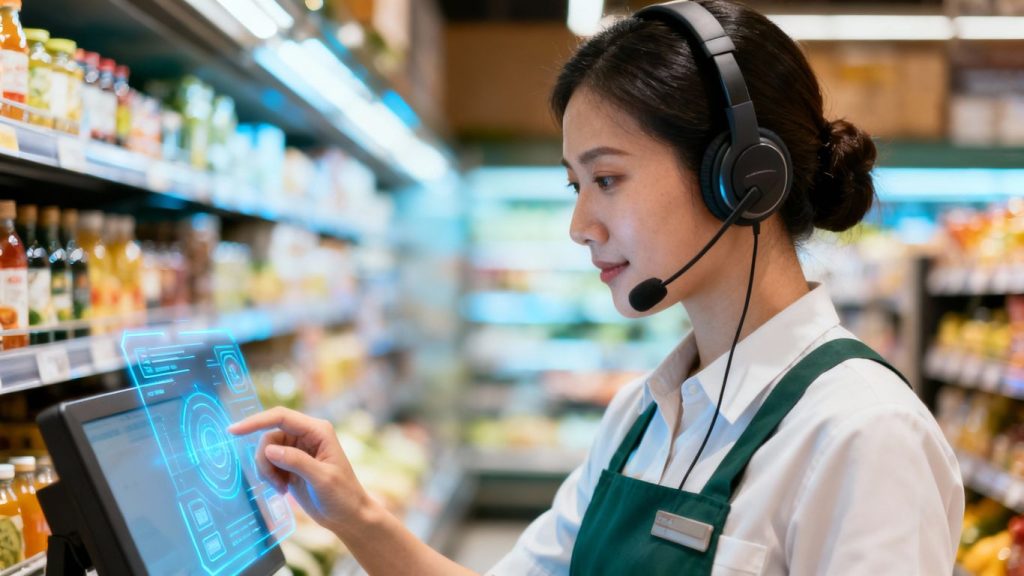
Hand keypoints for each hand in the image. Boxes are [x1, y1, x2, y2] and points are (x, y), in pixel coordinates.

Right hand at [228, 407, 367, 535]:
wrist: (347, 515)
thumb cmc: (342, 495)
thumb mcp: (321, 478)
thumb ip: (296, 462)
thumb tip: (269, 449)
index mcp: (318, 431)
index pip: (281, 417)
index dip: (256, 421)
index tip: (233, 431)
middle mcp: (306, 435)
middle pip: (269, 435)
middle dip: (265, 459)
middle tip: (275, 482)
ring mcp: (298, 449)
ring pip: (266, 450)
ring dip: (267, 471)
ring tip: (281, 488)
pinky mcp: (291, 463)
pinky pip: (268, 463)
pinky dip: (269, 476)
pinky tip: (283, 489)